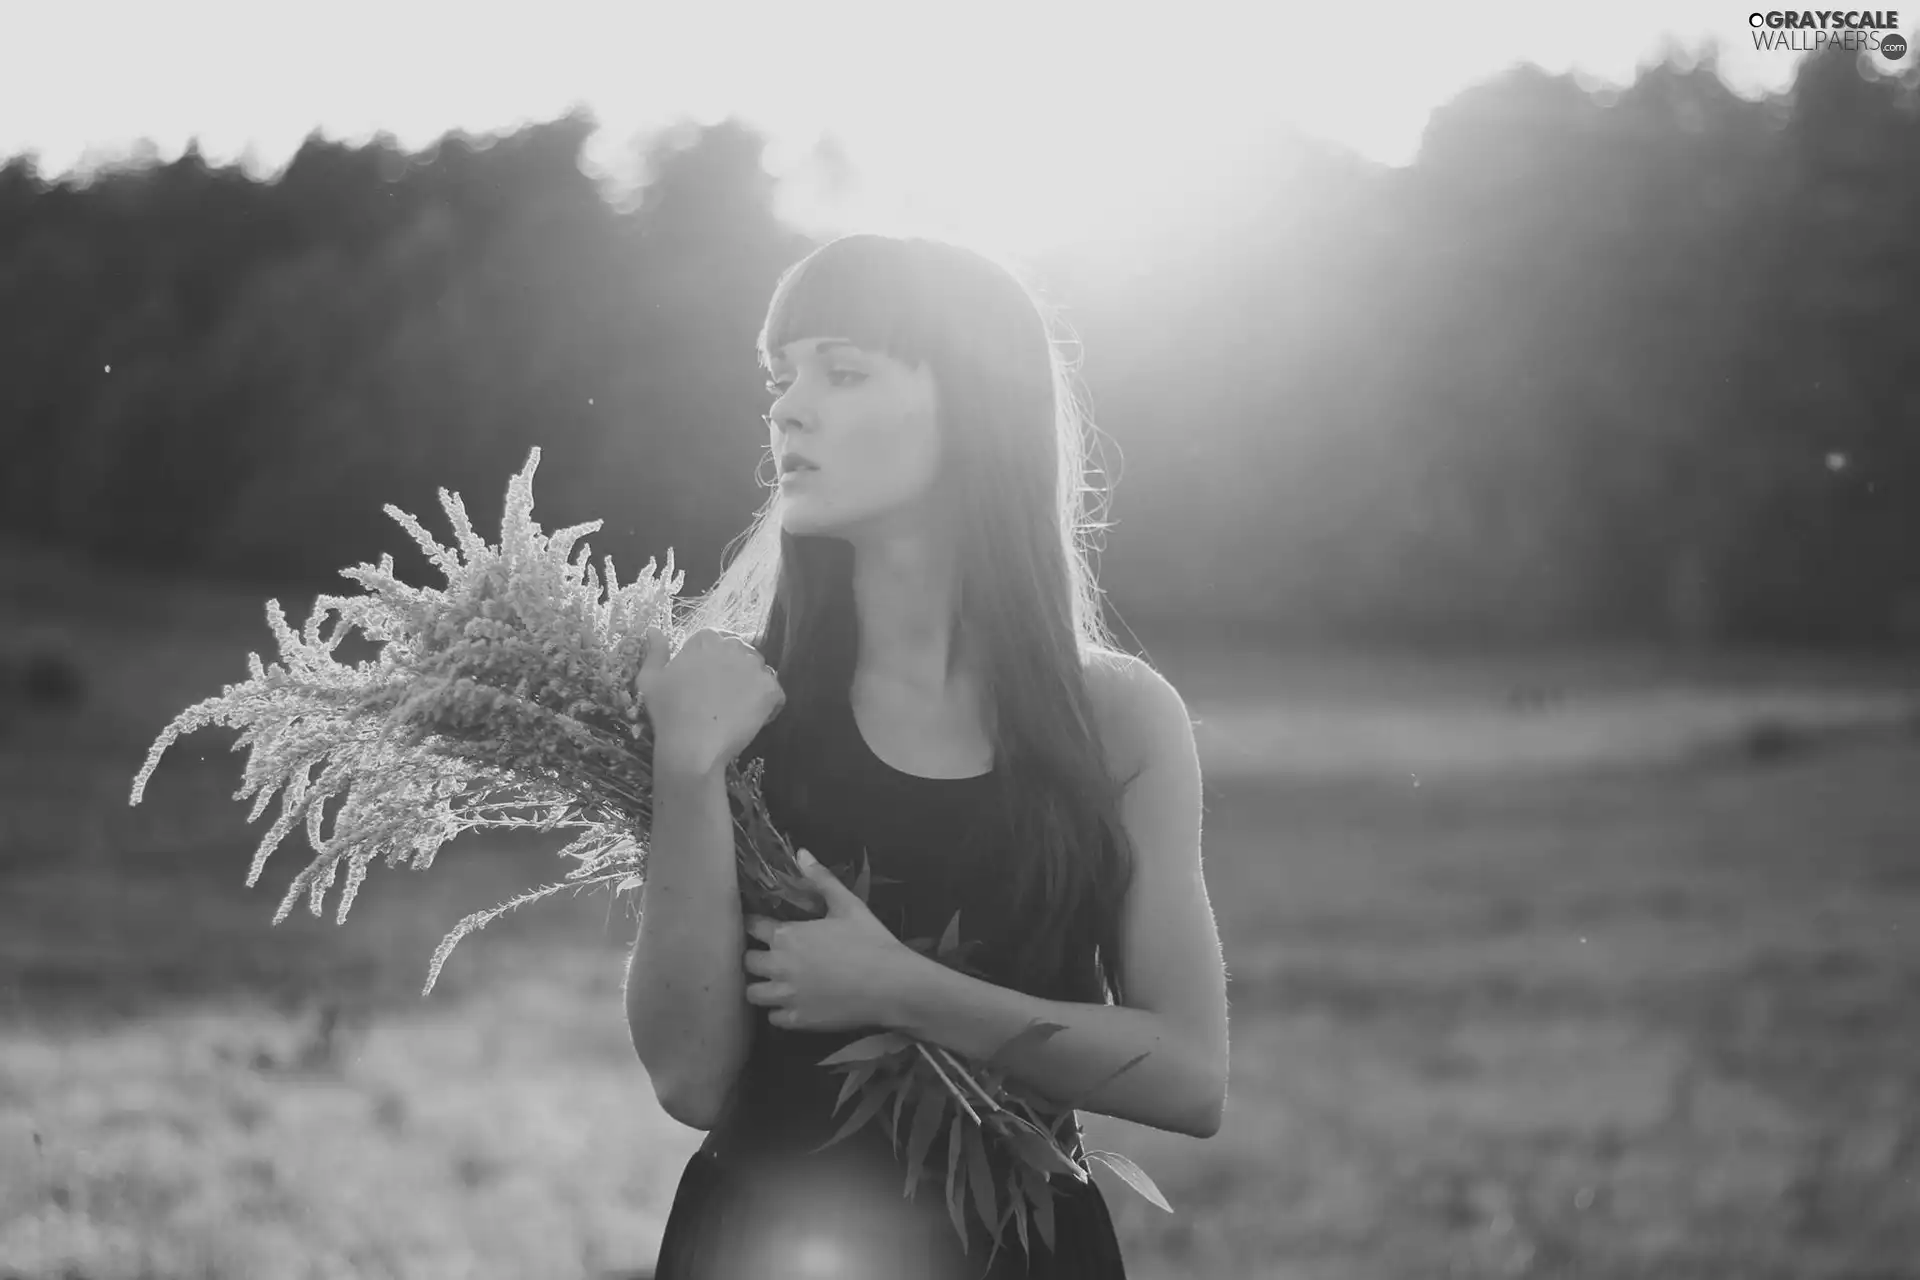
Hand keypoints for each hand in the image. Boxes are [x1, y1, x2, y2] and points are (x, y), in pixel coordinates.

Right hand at [637, 625, 784, 780]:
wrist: (692, 745)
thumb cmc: (668, 712)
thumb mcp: (650, 679)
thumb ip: (655, 651)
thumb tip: (654, 630)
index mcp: (707, 640)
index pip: (717, 641)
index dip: (713, 662)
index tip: (705, 681)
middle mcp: (734, 647)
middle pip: (740, 654)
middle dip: (734, 670)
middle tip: (722, 697)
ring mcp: (755, 667)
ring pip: (759, 672)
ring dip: (751, 685)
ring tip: (737, 708)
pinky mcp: (770, 689)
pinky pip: (775, 693)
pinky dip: (768, 705)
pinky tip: (751, 718)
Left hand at [743, 849, 916, 1032]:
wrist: (892, 985)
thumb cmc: (870, 941)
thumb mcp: (848, 905)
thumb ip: (821, 879)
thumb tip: (801, 853)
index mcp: (787, 935)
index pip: (751, 927)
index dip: (754, 925)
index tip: (761, 926)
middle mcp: (779, 966)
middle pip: (747, 962)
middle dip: (756, 957)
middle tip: (771, 956)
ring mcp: (786, 996)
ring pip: (753, 993)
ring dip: (762, 986)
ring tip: (776, 982)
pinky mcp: (797, 1020)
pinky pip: (773, 1018)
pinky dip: (779, 1011)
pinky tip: (794, 1003)